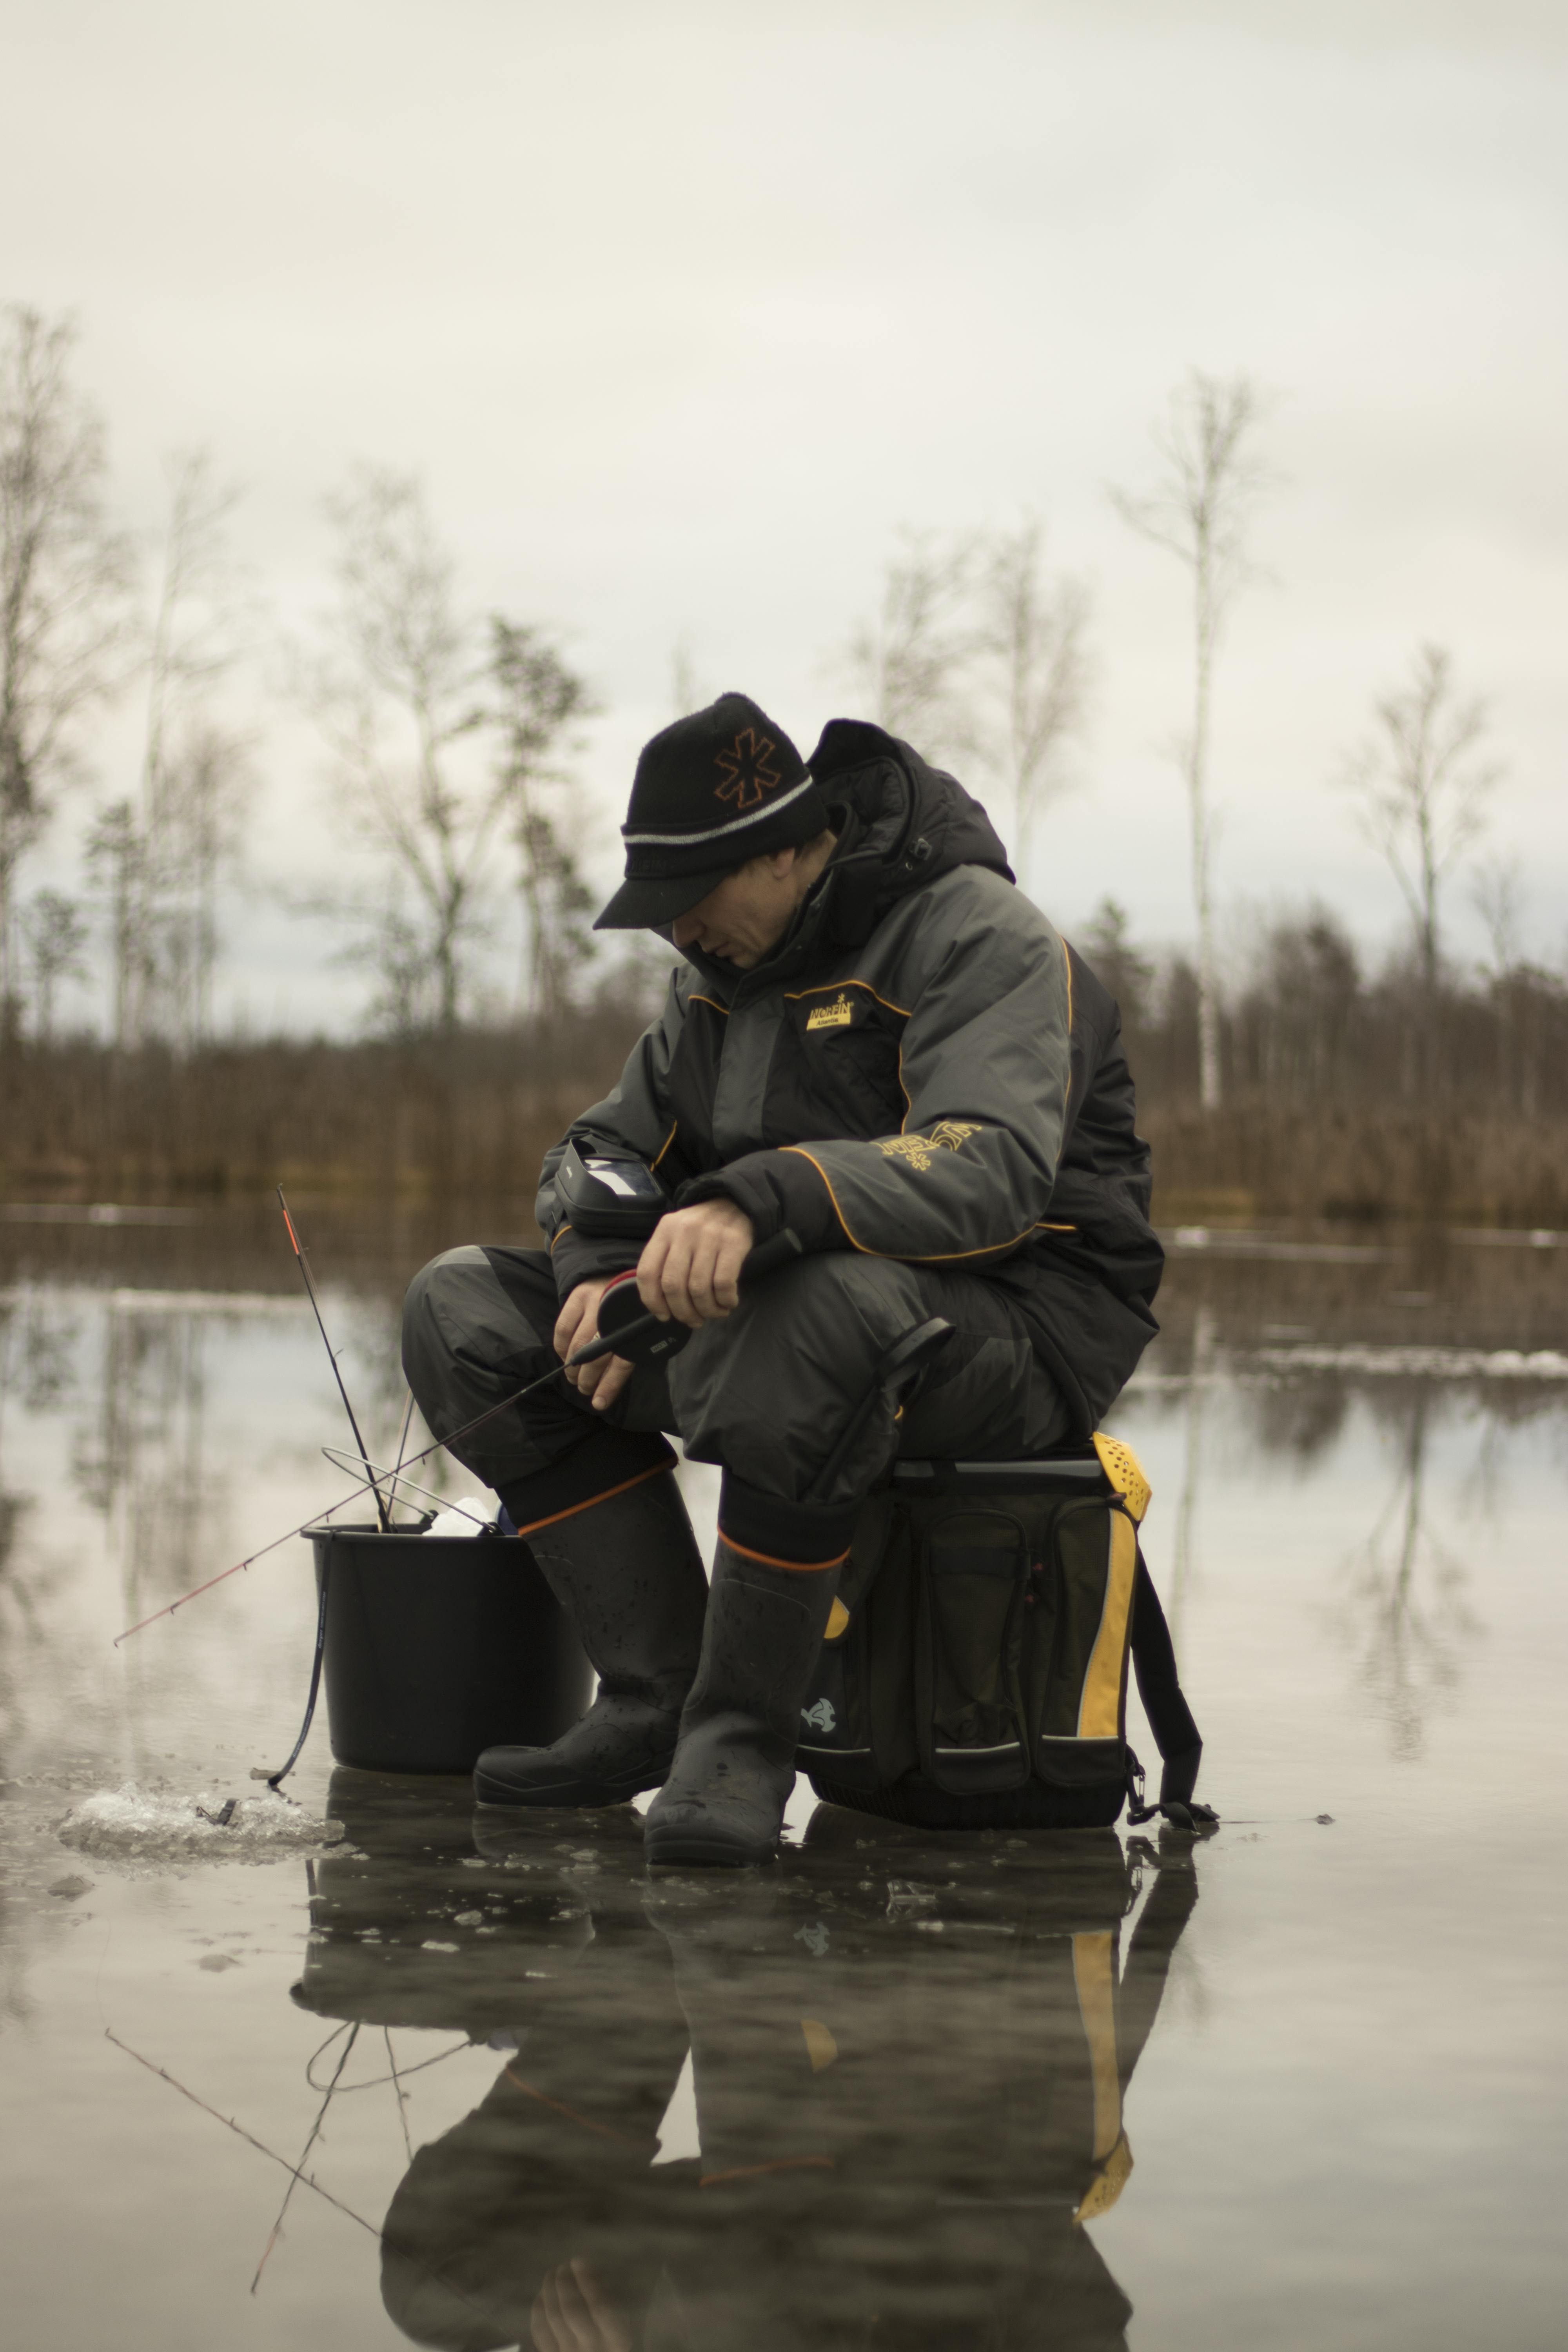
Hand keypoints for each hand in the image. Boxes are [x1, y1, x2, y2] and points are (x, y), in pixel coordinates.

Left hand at [530, 2256, 631, 2351]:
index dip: (588, 2280)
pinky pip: (539, 2330)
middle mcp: (592, 2349)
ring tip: (552, 2274)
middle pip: (572, 2310)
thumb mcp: (621, 2321)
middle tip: (563, 2266)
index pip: (601, 2307)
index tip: (578, 2259)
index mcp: (616, 2339)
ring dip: (549, 2290)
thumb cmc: (610, 2338)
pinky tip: (543, 2295)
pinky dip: (539, 2308)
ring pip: (553, 2317)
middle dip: (565, 2282)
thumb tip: (587, 2268)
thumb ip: (610, 2297)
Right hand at [554, 1278, 634, 1414]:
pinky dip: (561, 1347)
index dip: (609, 1386)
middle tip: (583, 1388)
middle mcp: (616, 1315)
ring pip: (577, 1345)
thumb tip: (607, 1389)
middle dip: (587, 1378)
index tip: (599, 1403)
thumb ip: (626, 1352)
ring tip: (573, 1378)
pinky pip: (563, 1329)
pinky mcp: (578, 1296)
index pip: (621, 1362)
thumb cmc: (629, 1308)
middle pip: (597, 1356)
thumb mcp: (636, 1329)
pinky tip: (564, 1357)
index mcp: (636, 1326)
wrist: (618, 1271)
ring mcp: (596, 1304)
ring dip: (572, 1367)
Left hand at [636, 1198, 755, 1327]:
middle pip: (673, 1285)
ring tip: (712, 1313)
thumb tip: (660, 1306)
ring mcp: (709, 1236)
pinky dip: (725, 1300)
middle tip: (693, 1320)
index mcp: (665, 1231)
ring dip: (706, 1310)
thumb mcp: (676, 1235)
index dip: (652, 1301)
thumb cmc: (702, 1229)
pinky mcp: (733, 1243)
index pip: (647, 1272)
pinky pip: (724, 1283)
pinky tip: (728, 1302)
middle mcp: (684, 1232)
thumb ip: (665, 1262)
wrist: (736, 1204)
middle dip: (682, 1311)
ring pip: (699, 1288)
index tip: (663, 1315)